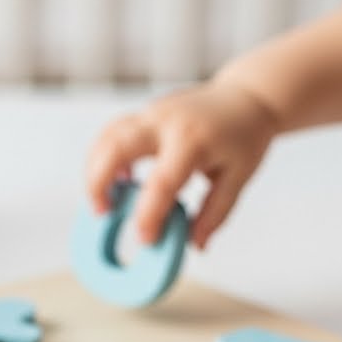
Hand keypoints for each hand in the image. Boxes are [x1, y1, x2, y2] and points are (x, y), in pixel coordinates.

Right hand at [87, 80, 277, 249]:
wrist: (246, 95)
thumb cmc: (244, 137)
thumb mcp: (238, 178)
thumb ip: (214, 213)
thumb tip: (194, 245)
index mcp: (194, 141)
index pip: (162, 182)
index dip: (149, 214)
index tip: (144, 240)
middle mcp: (167, 122)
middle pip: (116, 147)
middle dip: (99, 183)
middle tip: (103, 214)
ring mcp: (151, 113)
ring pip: (107, 137)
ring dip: (95, 170)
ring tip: (104, 201)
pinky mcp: (144, 113)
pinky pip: (113, 133)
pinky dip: (104, 157)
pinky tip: (118, 179)